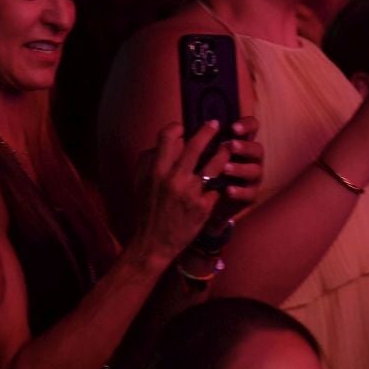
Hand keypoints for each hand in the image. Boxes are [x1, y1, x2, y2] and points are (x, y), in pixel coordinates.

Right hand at [133, 121, 259, 260]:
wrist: (153, 244)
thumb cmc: (146, 212)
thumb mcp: (140, 184)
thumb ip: (148, 161)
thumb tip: (159, 144)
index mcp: (156, 170)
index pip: (167, 137)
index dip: (176, 128)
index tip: (183, 128)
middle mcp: (173, 179)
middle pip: (195, 145)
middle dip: (208, 131)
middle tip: (215, 124)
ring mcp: (190, 193)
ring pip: (214, 163)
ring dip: (223, 152)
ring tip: (228, 148)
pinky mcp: (203, 207)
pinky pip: (217, 186)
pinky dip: (223, 179)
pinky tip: (228, 175)